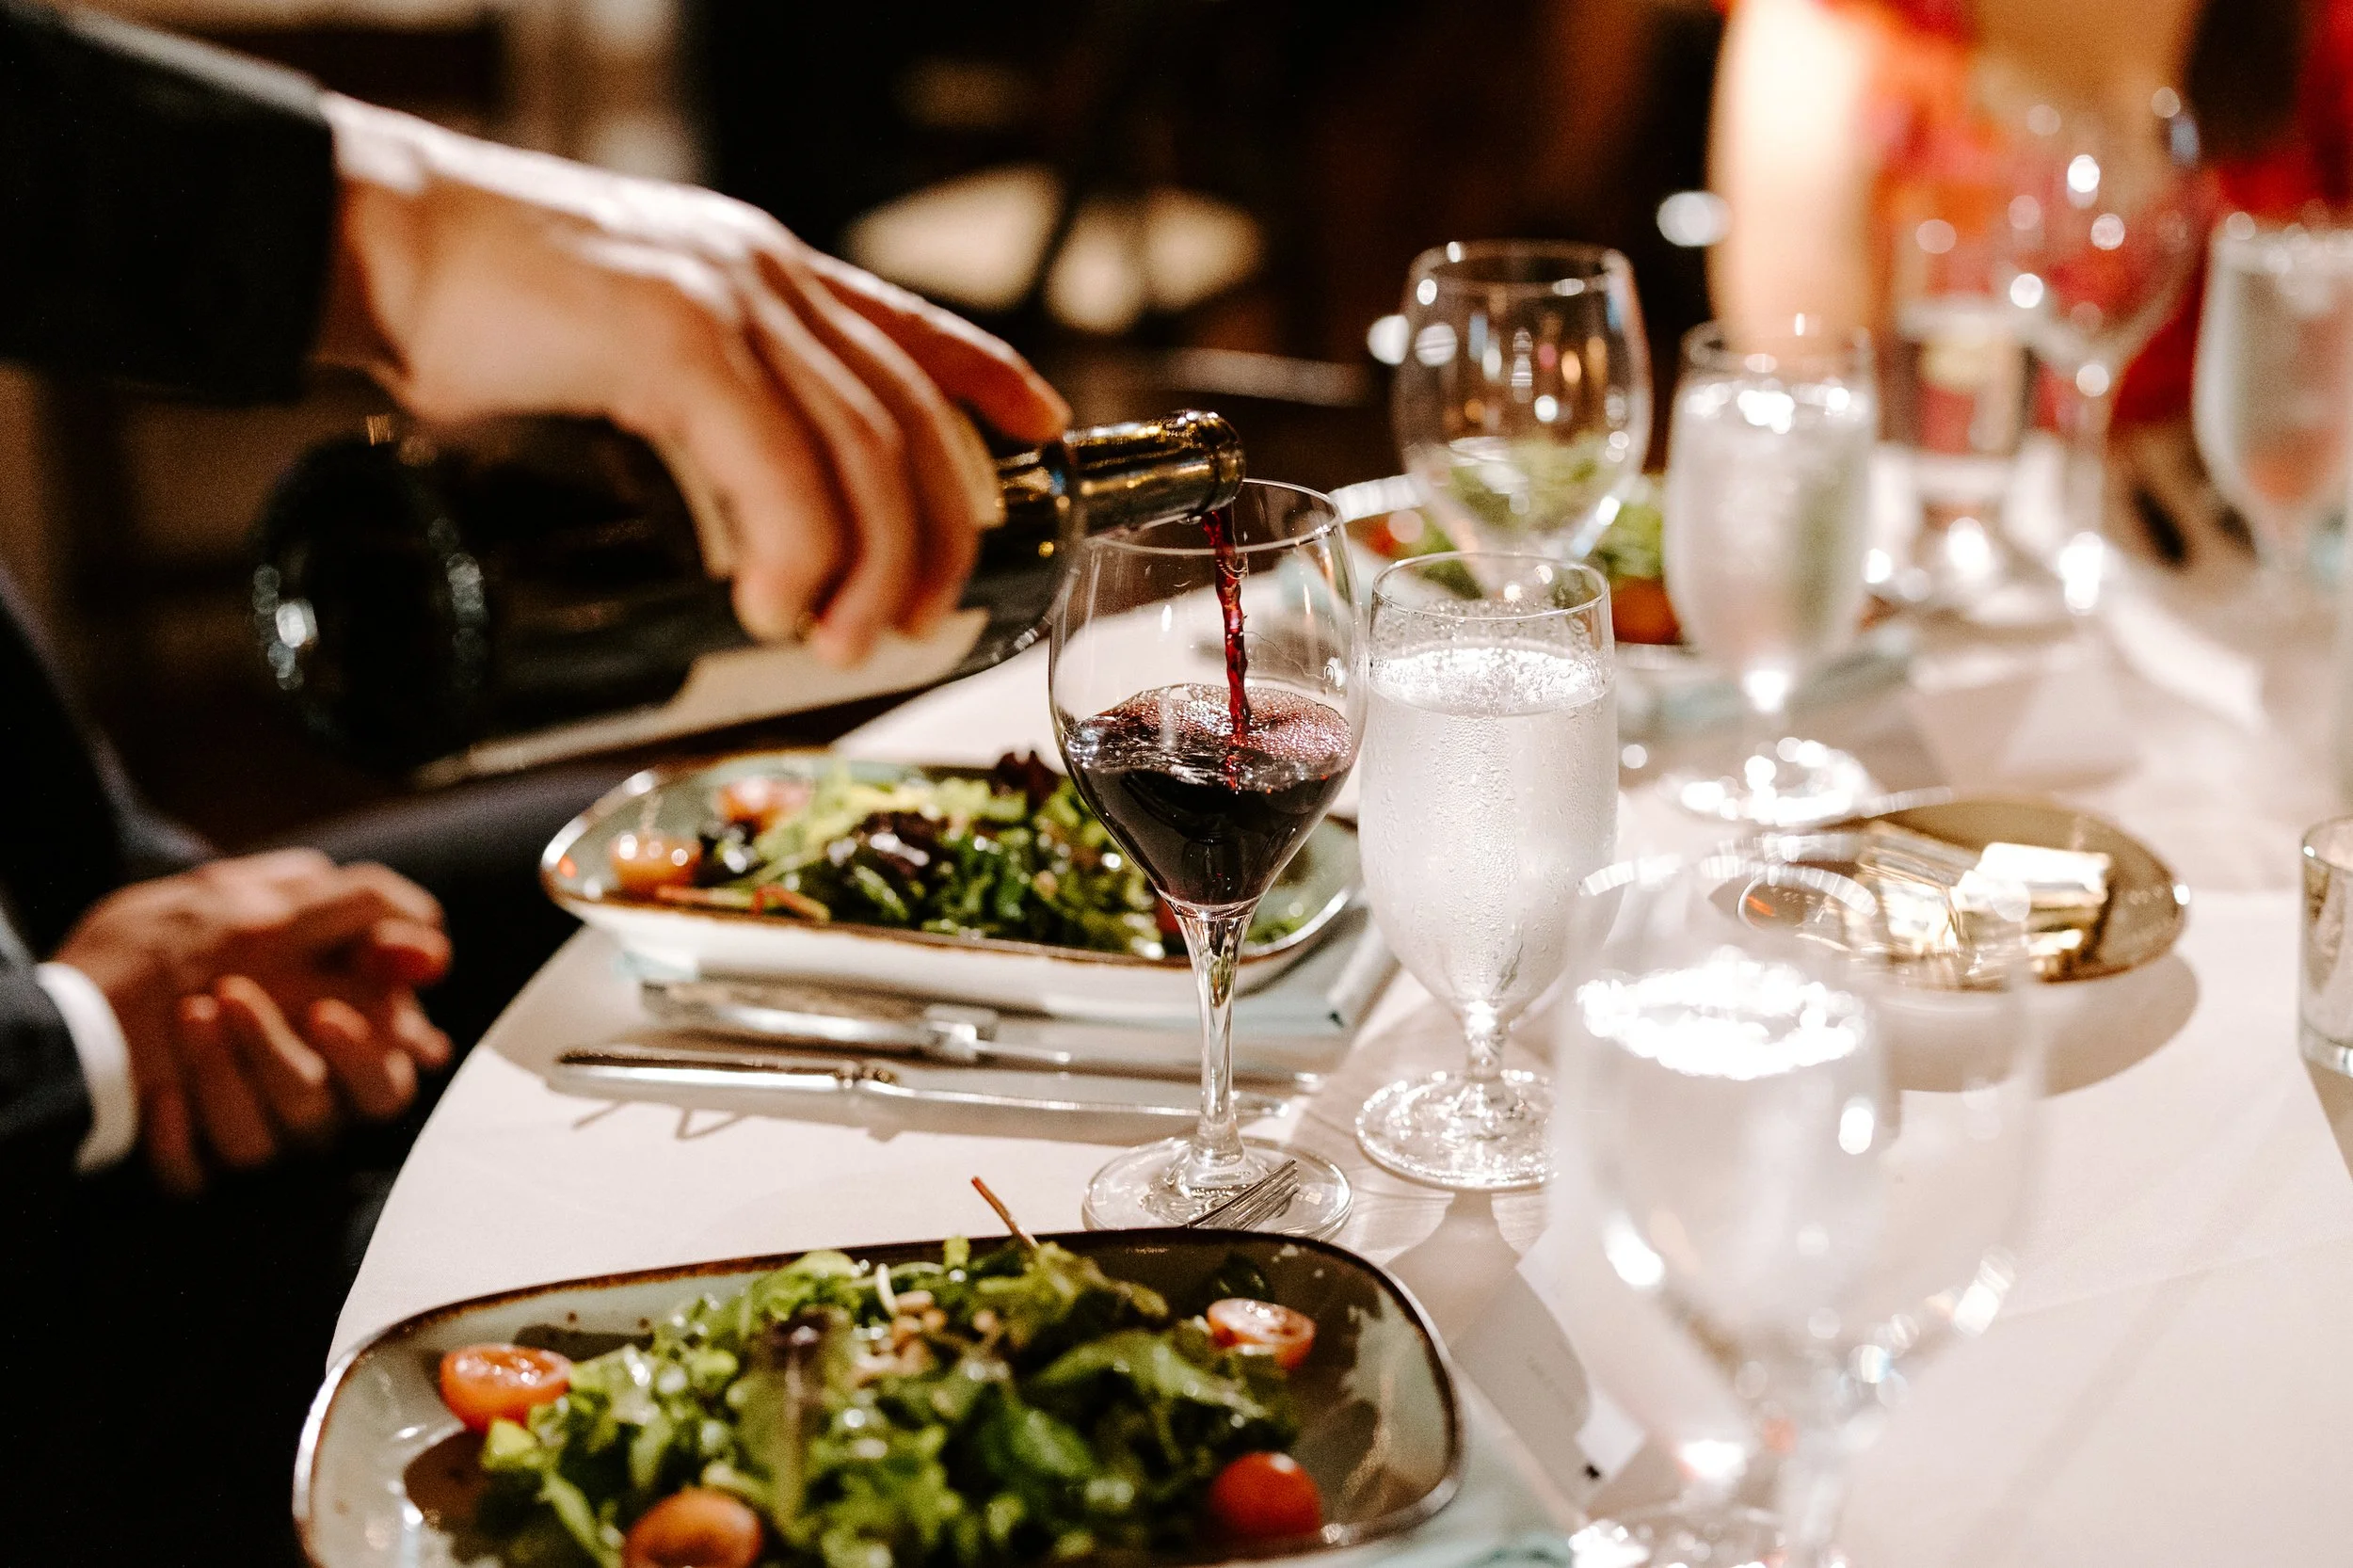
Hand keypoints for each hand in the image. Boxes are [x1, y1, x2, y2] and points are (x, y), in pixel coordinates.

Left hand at [52, 850, 451, 1192]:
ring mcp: (239, 1133)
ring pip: (255, 1142)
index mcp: (336, 1055)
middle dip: (279, 1058)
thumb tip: (437, 950)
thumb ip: (366, 922)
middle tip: (233, 997)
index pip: (385, 1087)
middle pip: (320, 1115)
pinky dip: (175, 1138)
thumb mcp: (279, 909)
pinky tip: (161, 1093)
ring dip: (222, 1074)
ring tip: (187, 1011)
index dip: (364, 1059)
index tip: (324, 1013)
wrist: (86, 981)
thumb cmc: (199, 937)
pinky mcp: (183, 1161)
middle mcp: (296, 1103)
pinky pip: (190, 1178)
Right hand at [314, 95, 1069, 662]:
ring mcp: (728, 299)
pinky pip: (777, 461)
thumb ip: (688, 397)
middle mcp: (767, 277)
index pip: (911, 329)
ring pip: (863, 448)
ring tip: (839, 640)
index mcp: (763, 272)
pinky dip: (793, 547)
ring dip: (869, 564)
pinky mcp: (674, 336)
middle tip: (910, 623)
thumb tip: (714, 504)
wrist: (372, 235)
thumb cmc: (476, 304)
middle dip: (932, 536)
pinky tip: (772, 602)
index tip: (1043, 427)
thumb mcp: (620, 339)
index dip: (989, 380)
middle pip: (907, 418)